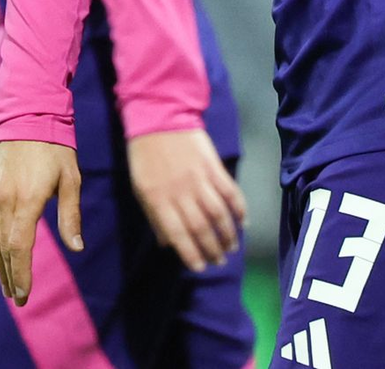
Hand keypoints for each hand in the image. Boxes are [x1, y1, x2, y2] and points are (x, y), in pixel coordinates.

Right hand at [0, 140, 82, 304]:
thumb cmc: (55, 145)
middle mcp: (4, 200)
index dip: (20, 274)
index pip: (19, 248)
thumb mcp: (70, 178)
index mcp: (26, 200)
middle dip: (9, 275)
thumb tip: (77, 248)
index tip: (23, 295)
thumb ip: (70, 215)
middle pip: (2, 248)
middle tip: (15, 297)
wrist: (27, 111)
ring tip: (7, 281)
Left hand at [127, 128, 245, 271]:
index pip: (179, 235)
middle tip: (220, 262)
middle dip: (212, 249)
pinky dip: (239, 209)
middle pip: (201, 228)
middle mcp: (181, 193)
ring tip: (232, 248)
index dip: (191, 254)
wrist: (160, 117)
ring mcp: (200, 179)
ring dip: (228, 234)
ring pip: (218, 214)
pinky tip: (243, 222)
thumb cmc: (145, 155)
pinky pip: (230, 192)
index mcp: (159, 200)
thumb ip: (154, 216)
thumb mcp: (141, 188)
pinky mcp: (214, 166)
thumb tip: (166, 244)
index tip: (201, 268)